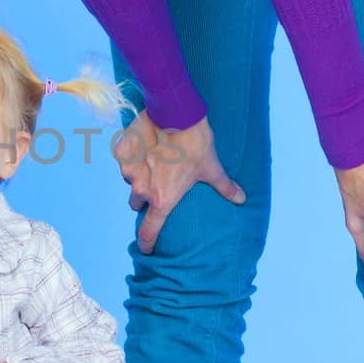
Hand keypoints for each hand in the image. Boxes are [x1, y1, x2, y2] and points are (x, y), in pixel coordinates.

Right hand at [115, 110, 244, 253]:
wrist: (175, 114)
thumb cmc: (195, 144)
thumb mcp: (211, 168)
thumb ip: (224, 187)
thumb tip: (241, 198)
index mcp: (162, 199)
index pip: (149, 231)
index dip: (147, 243)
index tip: (146, 248)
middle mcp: (142, 189)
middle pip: (137, 203)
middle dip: (145, 198)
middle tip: (158, 185)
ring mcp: (129, 171)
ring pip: (130, 180)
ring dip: (139, 175)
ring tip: (153, 160)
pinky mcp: (122, 152)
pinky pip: (124, 160)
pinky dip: (131, 156)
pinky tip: (144, 146)